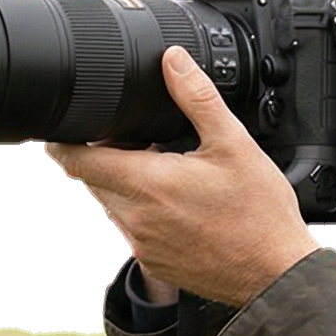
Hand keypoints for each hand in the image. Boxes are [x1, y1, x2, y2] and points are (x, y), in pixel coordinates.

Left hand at [47, 1, 320, 308]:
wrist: (275, 274)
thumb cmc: (259, 213)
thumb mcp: (233, 144)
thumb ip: (197, 98)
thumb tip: (173, 61)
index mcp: (147, 184)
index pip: (76, 161)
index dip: (60, 141)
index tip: (62, 126)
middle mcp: (135, 218)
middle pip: (92, 179)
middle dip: (102, 155)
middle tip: (134, 137)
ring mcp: (141, 245)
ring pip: (110, 204)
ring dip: (122, 182)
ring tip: (161, 167)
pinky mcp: (153, 262)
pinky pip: (130, 228)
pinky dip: (140, 209)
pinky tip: (175, 201)